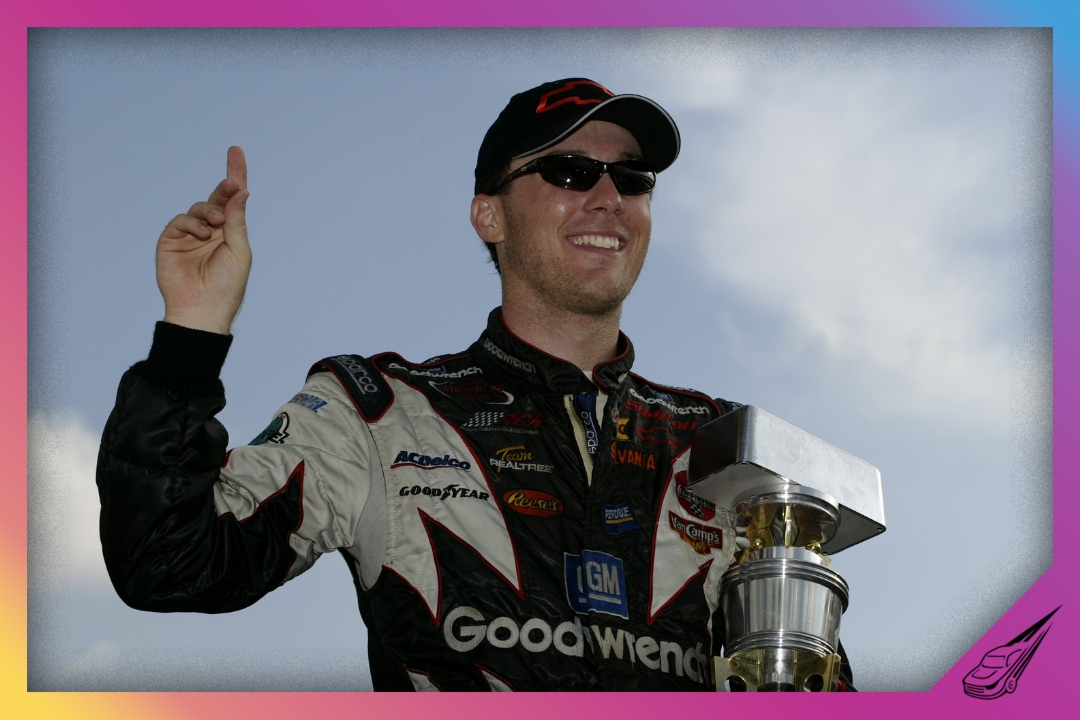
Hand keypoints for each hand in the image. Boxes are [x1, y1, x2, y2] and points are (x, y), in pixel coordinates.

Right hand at [156, 146, 250, 334]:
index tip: (236, 152)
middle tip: (232, 182)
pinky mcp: (171, 240)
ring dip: (209, 212)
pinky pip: (180, 220)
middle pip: (216, 198)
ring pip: (199, 208)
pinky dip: (192, 223)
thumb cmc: (227, 284)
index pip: (233, 200)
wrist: (203, 308)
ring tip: (216, 226)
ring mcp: (190, 235)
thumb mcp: (239, 249)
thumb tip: (241, 192)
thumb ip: (236, 220)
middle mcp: (211, 230)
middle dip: (225, 187)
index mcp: (231, 232)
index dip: (235, 176)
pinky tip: (202, 234)